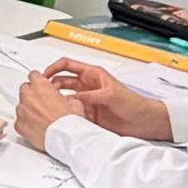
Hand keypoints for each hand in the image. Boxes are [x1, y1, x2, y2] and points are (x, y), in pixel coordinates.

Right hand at [17, 58, 172, 148]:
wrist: (143, 122)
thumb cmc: (134, 103)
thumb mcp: (111, 95)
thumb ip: (92, 95)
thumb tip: (74, 97)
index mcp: (93, 74)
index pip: (67, 65)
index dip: (54, 68)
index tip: (44, 75)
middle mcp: (88, 86)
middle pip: (62, 81)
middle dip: (51, 85)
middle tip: (43, 93)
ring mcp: (87, 100)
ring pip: (65, 97)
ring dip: (58, 100)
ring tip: (51, 105)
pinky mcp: (88, 113)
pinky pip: (72, 111)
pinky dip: (66, 113)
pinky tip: (63, 117)